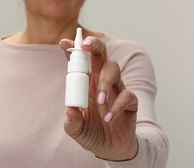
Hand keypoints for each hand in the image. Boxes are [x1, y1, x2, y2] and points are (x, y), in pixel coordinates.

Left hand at [60, 36, 138, 160]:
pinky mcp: (130, 102)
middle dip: (94, 45)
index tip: (63, 43)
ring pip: (114, 69)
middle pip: (100, 55)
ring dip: (105, 81)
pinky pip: (127, 95)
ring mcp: (116, 89)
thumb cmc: (92, 134)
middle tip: (85, 46)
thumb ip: (72, 122)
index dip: (72, 50)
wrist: (111, 151)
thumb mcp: (77, 131)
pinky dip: (117, 104)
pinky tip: (109, 117)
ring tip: (100, 100)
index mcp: (86, 84)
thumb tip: (70, 109)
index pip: (79, 62)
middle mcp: (101, 82)